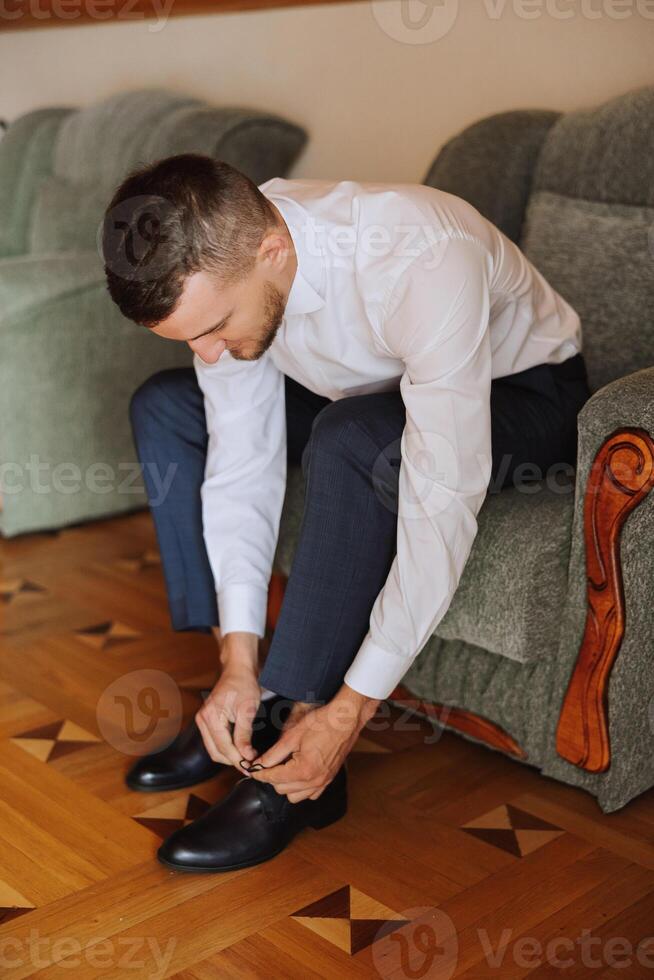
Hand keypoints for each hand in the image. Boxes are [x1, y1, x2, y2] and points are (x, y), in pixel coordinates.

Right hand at [195, 633, 261, 770]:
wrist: (238, 670)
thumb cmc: (244, 685)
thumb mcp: (247, 710)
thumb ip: (244, 735)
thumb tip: (246, 757)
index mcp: (211, 716)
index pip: (224, 747)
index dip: (238, 760)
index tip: (252, 768)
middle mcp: (202, 720)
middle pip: (216, 752)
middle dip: (233, 761)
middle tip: (251, 766)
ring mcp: (202, 720)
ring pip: (214, 749)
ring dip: (229, 756)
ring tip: (247, 760)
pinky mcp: (206, 721)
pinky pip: (214, 741)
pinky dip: (226, 748)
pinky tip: (239, 750)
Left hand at [246, 685, 379, 802]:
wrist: (345, 720)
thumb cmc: (321, 723)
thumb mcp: (292, 736)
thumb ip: (273, 754)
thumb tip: (258, 764)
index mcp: (303, 770)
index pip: (273, 778)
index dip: (260, 773)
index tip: (253, 769)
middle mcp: (314, 781)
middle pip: (281, 790)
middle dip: (273, 777)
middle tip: (270, 763)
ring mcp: (323, 782)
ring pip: (295, 796)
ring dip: (286, 785)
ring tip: (285, 767)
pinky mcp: (329, 780)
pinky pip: (310, 794)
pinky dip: (301, 788)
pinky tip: (299, 773)